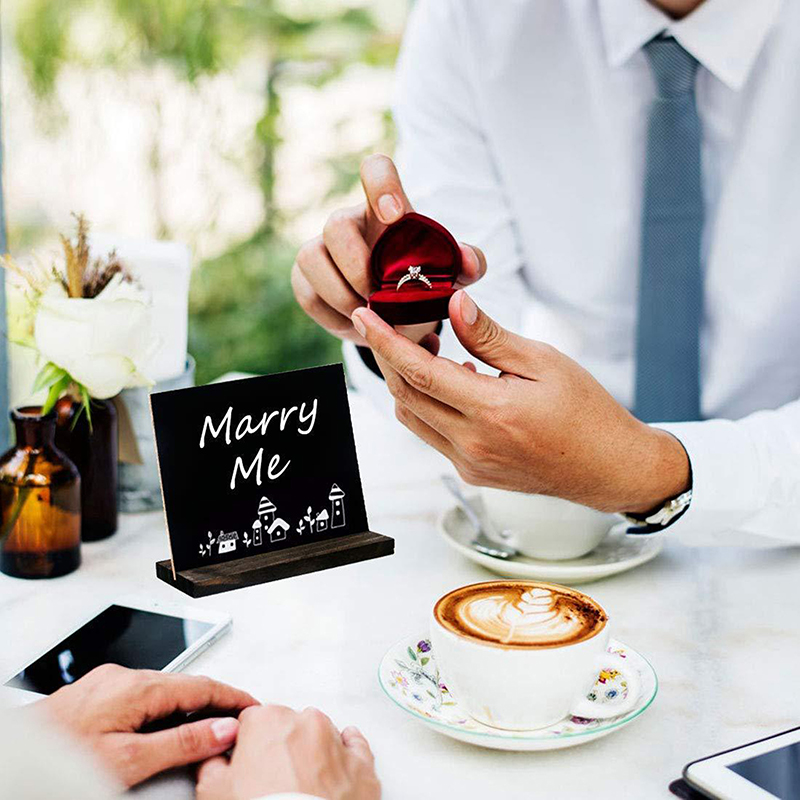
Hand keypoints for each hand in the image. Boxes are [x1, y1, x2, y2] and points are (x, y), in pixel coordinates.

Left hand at [37, 664, 258, 787]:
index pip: (203, 686)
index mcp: (138, 687)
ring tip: (209, 727)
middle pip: (185, 685)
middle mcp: (124, 676)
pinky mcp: (94, 694)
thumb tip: (223, 729)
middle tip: (239, 720)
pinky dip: (165, 708)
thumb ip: (181, 744)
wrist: (12, 762)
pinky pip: (142, 694)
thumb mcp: (129, 761)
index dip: (233, 697)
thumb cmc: (61, 762)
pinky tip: (166, 726)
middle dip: (215, 701)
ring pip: (163, 690)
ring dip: (189, 706)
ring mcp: (107, 682)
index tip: (254, 708)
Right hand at [196, 705, 379, 799]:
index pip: (251, 720)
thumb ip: (213, 763)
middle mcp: (305, 722)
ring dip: (312, 751)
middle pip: (288, 725)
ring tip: (299, 783)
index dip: (247, 743)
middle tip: (270, 779)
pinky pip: (356, 747)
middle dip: (280, 746)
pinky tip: (336, 766)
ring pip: (322, 733)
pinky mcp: (361, 764)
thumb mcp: (214, 790)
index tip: (247, 760)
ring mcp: (336, 741)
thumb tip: (214, 758)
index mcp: (267, 721)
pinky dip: (346, 754)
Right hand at [291, 153, 485, 345]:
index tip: (394, 216)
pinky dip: (332, 315)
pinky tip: (355, 324)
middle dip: (357, 266)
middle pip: (336, 224)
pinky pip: (307, 293)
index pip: (376, 169)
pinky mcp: (304, 278)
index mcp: (385, 208)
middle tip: (379, 296)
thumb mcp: (450, 275)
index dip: (380, 184)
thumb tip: (468, 262)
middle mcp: (349, 222)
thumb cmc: (420, 283)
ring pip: (311, 258)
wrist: (393, 317)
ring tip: (369, 316)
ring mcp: (320, 248)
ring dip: (342, 294)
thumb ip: (467, 264)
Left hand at [351, 290, 689, 513]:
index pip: (421, 373)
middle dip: (388, 358)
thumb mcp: (545, 362)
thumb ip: (491, 337)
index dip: (385, 342)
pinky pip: (433, 434)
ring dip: (407, 383)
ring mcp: (470, 464)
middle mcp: (473, 444)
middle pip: (405, 396)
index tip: (363, 317)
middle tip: (391, 326)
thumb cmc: (587, 412)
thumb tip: (455, 306)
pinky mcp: (472, 473)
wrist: (608, 468)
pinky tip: (454, 382)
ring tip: (428, 350)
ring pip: (413, 417)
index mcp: (493, 412)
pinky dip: (430, 404)